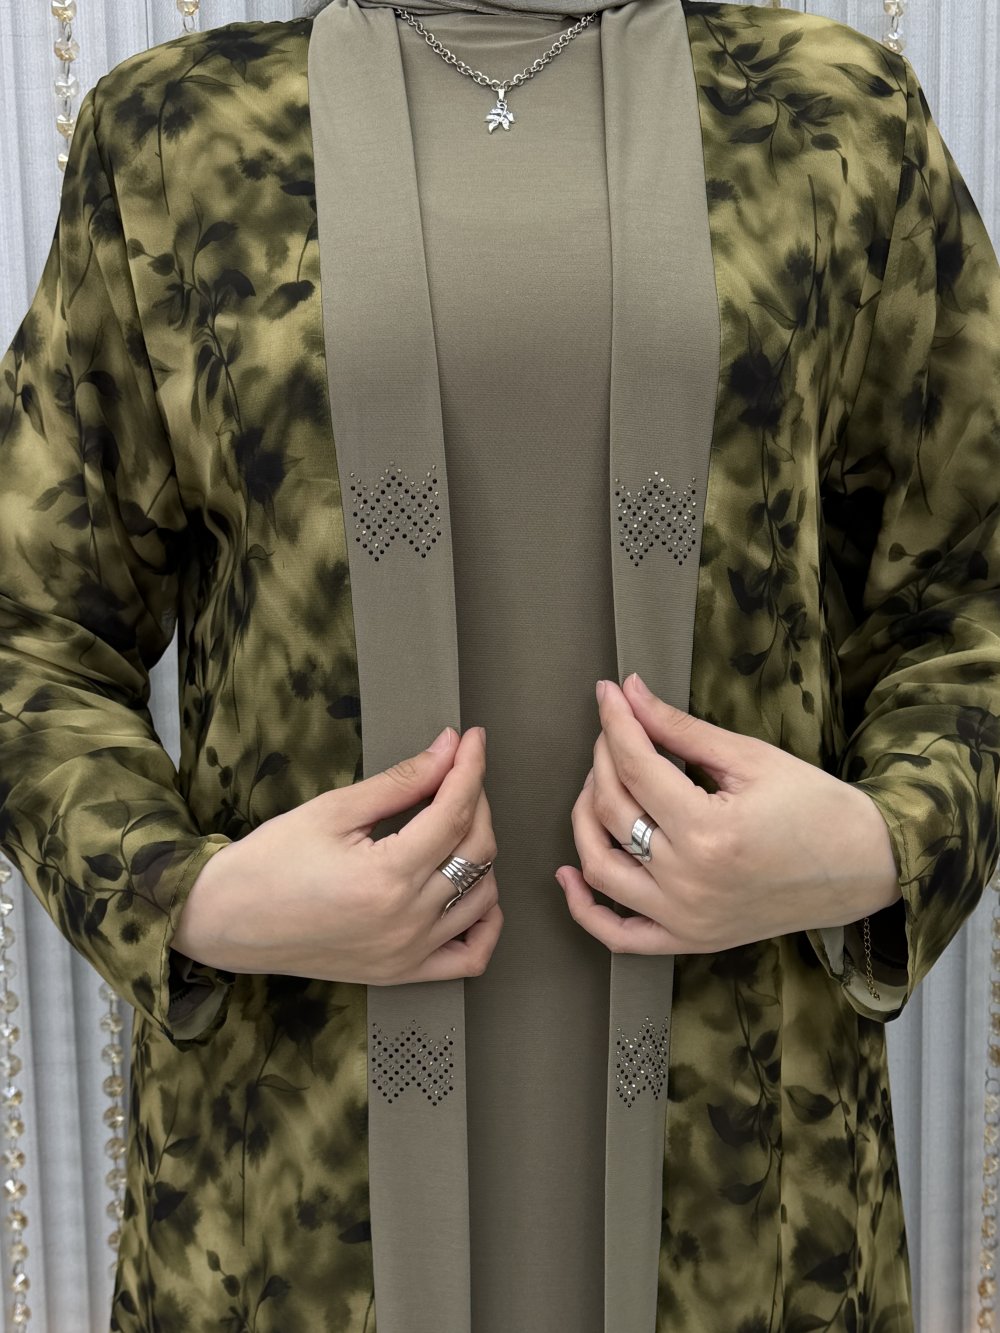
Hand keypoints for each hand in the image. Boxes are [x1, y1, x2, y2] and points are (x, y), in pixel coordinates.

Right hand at [171, 726, 502, 984]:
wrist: (226, 921)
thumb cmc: (270, 863)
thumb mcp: (333, 810)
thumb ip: (400, 782)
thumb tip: (447, 749)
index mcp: (387, 877)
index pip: (454, 813)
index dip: (470, 768)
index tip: (472, 740)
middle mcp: (406, 920)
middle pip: (476, 851)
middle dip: (476, 800)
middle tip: (458, 771)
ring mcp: (408, 953)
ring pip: (483, 897)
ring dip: (482, 853)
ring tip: (456, 823)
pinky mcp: (402, 972)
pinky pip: (470, 957)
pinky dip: (486, 924)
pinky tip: (475, 892)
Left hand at [554, 674, 901, 955]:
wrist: (861, 867)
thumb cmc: (815, 807)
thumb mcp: (749, 758)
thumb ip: (681, 729)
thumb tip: (631, 693)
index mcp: (709, 832)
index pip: (636, 766)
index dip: (616, 723)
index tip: (607, 693)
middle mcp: (689, 882)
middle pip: (614, 811)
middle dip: (603, 758)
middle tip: (614, 730)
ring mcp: (685, 918)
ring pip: (601, 867)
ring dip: (585, 819)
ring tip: (596, 784)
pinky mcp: (688, 939)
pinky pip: (619, 935)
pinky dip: (585, 909)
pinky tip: (569, 874)